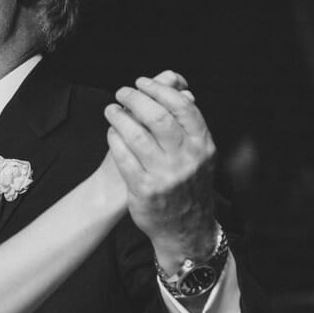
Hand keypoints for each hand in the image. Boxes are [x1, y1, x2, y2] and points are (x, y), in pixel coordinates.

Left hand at [104, 70, 216, 271]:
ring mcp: (165, 175)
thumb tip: (177, 87)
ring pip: (136, 134)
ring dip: (119, 117)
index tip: (143, 82)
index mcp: (202, 145)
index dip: (159, 89)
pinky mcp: (144, 189)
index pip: (182, 107)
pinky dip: (114, 140)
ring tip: (111, 110)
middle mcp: (186, 159)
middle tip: (123, 92)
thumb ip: (189, 124)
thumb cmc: (189, 185)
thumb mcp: (200, 155)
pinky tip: (111, 133)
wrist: (185, 229)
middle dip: (135, 98)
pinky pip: (123, 157)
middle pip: (157, 116)